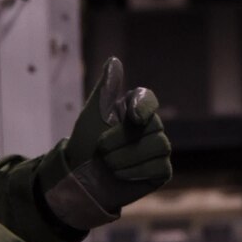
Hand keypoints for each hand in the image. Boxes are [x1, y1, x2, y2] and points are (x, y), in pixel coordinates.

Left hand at [43, 58, 171, 229]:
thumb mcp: (91, 116)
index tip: (133, 117)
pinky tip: (121, 175)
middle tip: (102, 151)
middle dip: (123, 141)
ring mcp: (157, 150)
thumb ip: (105, 90)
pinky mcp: (160, 171)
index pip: (148, 100)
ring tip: (108, 165)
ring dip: (128, 158)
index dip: (144, 106)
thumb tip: (114, 61)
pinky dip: (137, 172)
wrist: (80, 181)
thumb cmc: (84, 146)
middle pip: (153, 126)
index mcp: (133, 110)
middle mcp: (149, 127)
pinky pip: (160, 167)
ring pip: (159, 147)